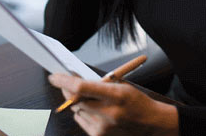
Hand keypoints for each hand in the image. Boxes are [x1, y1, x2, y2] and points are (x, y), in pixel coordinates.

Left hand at [48, 73, 178, 135]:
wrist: (151, 125)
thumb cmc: (136, 102)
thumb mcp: (121, 86)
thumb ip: (98, 84)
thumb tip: (74, 79)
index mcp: (116, 96)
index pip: (81, 88)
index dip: (64, 81)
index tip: (54, 76)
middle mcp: (108, 113)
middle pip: (74, 100)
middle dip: (66, 89)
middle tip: (64, 81)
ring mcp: (103, 128)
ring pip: (75, 110)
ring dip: (76, 101)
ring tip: (86, 97)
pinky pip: (80, 120)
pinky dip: (81, 113)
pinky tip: (91, 109)